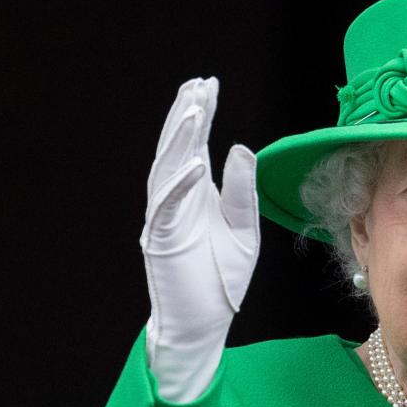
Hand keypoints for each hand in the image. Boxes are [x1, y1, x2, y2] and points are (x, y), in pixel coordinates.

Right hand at [140, 76, 259, 402]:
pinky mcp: (162, 241)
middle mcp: (177, 201)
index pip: (196, 145)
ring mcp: (166, 219)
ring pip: (167, 170)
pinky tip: (194, 164)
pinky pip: (168, 208)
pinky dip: (180, 186)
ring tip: (194, 110)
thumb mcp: (244, 229)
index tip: (209, 84)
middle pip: (178, 149)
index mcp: (196, 194)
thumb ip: (242, 191)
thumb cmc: (222, 278)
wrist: (205, 322)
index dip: (201, 115)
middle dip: (187, 116)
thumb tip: (239, 147)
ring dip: (180, 140)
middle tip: (198, 85)